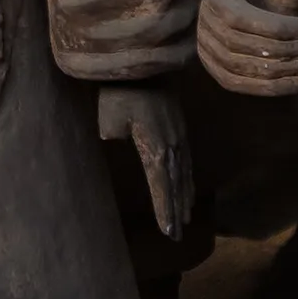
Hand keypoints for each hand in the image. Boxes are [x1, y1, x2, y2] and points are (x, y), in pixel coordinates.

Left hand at [97, 83, 192, 236]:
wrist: (146, 62)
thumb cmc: (122, 90)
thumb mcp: (110, 115)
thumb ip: (113, 133)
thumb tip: (113, 139)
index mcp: (154, 147)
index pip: (160, 185)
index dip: (164, 209)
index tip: (168, 231)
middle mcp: (171, 146)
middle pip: (175, 185)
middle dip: (175, 211)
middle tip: (176, 236)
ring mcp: (179, 137)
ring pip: (183, 175)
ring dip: (184, 198)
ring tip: (185, 219)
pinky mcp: (180, 128)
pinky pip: (187, 161)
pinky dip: (187, 179)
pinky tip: (187, 187)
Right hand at [194, 0, 297, 98]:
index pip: (238, 17)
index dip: (275, 28)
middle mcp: (204, 19)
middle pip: (235, 43)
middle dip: (280, 50)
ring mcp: (205, 46)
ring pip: (236, 67)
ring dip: (276, 71)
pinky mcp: (216, 67)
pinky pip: (235, 83)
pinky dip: (267, 88)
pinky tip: (297, 82)